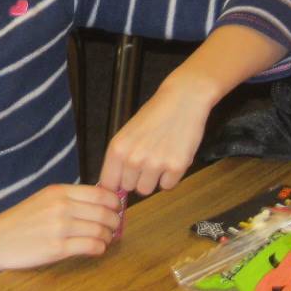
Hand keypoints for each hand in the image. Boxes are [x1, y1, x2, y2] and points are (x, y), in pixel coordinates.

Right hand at [0, 183, 119, 271]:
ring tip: (105, 239)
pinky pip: (91, 246)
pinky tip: (96, 249)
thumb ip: (68, 199)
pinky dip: (100, 248)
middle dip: (114, 220)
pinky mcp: (58, 249)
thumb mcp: (43, 199)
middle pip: (104, 211)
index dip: (114, 202)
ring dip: (108, 236)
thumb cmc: (20, 221)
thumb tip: (98, 203)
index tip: (116, 209)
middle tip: (114, 227)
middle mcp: (61, 206)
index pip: (100, 193)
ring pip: (100, 230)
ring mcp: (60, 228)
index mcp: (58, 192)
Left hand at [100, 72, 214, 194]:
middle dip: (137, 178)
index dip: (116, 184)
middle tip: (148, 158)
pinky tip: (172, 157)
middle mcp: (133, 158)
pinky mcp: (176, 167)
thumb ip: (120, 158)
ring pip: (147, 190)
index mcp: (117, 149)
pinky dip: (171, 176)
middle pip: (129, 188)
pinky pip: (168, 186)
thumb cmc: (155, 114)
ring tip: (160, 157)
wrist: (182, 100)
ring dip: (153, 179)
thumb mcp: (127, 133)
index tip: (123, 182)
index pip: (108, 183)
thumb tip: (114, 185)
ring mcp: (155, 164)